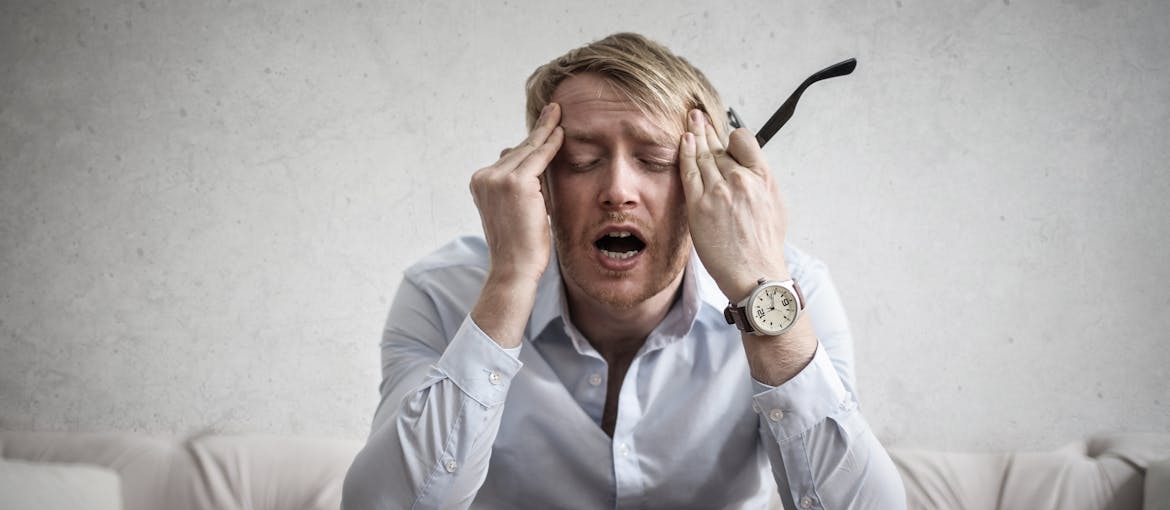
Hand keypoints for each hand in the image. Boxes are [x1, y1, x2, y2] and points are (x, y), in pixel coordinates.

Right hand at [469, 103, 563, 283]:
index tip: (541, 126)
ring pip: (528, 151)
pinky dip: (551, 145)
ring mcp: (497, 179)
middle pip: (518, 150)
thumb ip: (518, 184)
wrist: (514, 267)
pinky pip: (538, 158)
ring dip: (545, 133)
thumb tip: (526, 158)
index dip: (528, 143)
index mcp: (480, 183)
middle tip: (553, 110)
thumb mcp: (514, 209)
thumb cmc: (519, 245)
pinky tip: (561, 132)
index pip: (509, 158)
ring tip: (557, 113)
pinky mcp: (516, 183)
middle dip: (537, 133)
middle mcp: (484, 177)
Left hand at [677, 109, 789, 302]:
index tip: (725, 137)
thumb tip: (749, 170)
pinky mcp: (700, 205)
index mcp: (761, 178)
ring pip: (702, 155)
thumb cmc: (764, 245)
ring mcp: (718, 191)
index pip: (743, 141)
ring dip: (694, 135)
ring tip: (689, 121)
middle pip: (719, 146)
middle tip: (697, 115)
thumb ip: (760, 182)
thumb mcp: (774, 206)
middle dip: (707, 129)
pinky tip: (683, 141)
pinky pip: (689, 172)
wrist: (755, 273)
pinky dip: (685, 153)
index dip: (732, 137)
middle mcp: (740, 179)